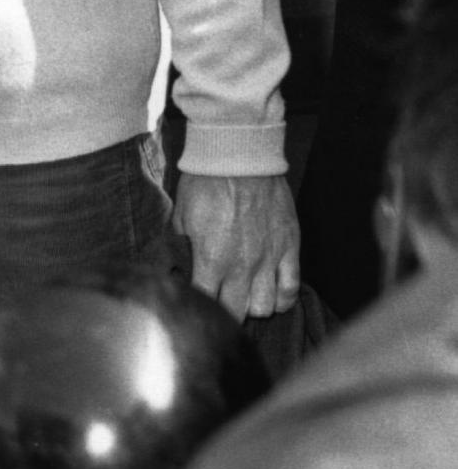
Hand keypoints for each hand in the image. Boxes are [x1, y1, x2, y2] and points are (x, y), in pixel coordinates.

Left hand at [171, 170, 300, 320]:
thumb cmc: (204, 182)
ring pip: (265, 306)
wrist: (239, 155)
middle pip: (237, 313)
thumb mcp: (181, 215)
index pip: (205, 302)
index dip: (199, 306)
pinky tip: (273, 295)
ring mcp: (269, 258)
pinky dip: (283, 298)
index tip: (195, 304)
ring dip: (253, 306)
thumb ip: (182, 246)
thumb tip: (177, 265)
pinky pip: (291, 288)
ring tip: (245, 298)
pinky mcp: (289, 247)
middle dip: (225, 314)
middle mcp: (242, 265)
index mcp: (212, 259)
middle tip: (220, 306)